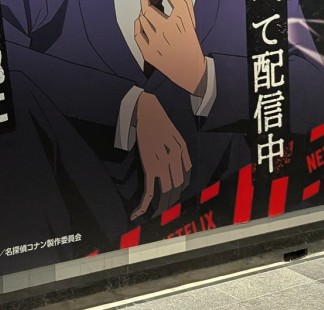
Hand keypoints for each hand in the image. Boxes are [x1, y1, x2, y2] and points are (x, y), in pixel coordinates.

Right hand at [130, 92, 191, 219]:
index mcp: (183, 152)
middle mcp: (176, 160)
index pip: (185, 178)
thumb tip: (185, 169)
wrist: (147, 110)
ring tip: (154, 213)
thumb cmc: (159, 120)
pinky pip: (150, 190)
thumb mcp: (176, 135)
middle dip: (171, 200)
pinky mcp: (150, 166)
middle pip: (177, 187)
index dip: (179, 189)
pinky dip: (145, 204)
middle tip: (163, 209)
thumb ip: (182, 152)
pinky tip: (138, 212)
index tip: (172, 194)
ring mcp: (163, 164)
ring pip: (165, 191)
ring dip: (160, 205)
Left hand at [133, 0, 207, 94]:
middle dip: (145, 1)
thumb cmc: (190, 43)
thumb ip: (184, 0)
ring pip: (141, 19)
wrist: (189, 70)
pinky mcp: (149, 52)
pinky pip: (136, 33)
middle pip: (147, 7)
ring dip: (144, 16)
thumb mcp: (191, 21)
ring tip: (151, 19)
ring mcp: (158, 41)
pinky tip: (145, 27)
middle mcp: (169, 29)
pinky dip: (139, 28)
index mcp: (182, 19)